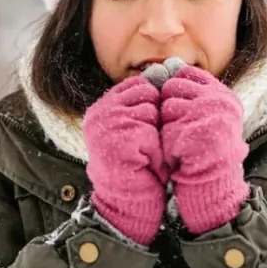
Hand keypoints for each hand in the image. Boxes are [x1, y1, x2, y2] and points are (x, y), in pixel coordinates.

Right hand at [84, 76, 166, 245]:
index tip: (149, 127)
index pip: (138, 84)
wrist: (128, 201)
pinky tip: (145, 163)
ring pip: (151, 111)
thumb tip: (166, 66)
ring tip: (144, 155)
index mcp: (103, 107)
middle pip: (146, 93)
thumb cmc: (138, 163)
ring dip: (157, 135)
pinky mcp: (118, 140)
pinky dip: (155, 150)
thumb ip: (144, 100)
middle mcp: (100, 112)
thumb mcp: (137, 126)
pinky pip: (151, 132)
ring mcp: (107, 125)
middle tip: (144, 145)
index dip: (151, 103)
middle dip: (154, 119)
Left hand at [160, 65, 249, 234]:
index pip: (187, 73)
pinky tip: (180, 155)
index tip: (179, 110)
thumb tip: (166, 64)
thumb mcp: (204, 117)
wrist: (212, 189)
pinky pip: (165, 127)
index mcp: (224, 96)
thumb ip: (190, 92)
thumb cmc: (203, 153)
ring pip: (166, 106)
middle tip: (182, 131)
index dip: (175, 90)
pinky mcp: (194, 133)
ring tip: (182, 144)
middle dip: (169, 108)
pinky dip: (167, 143)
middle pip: (173, 86)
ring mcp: (208, 116)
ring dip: (166, 126)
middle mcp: (220, 101)